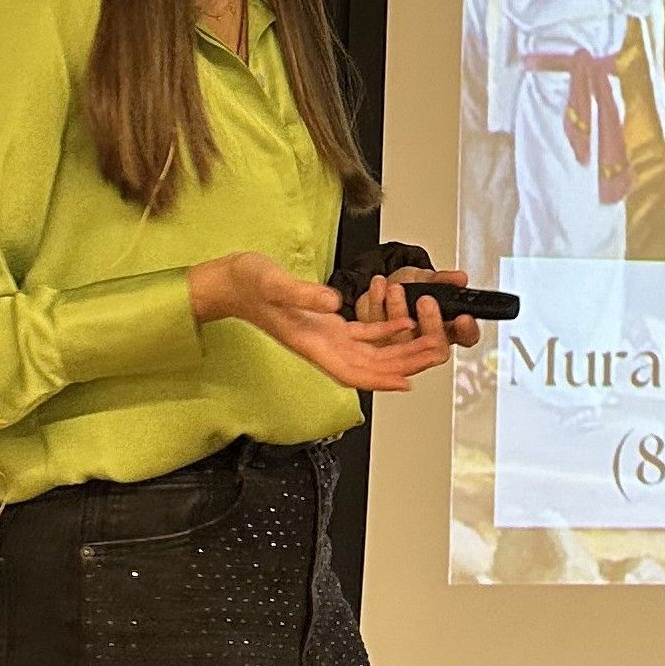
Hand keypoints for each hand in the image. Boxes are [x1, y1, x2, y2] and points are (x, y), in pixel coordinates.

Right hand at [191, 252, 451, 392]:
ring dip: (399, 351)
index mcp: (310, 343)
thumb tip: (333, 303)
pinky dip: (383, 330)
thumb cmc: (246, 283)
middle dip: (403, 364)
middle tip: (435, 356)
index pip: (351, 370)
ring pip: (370, 352)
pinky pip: (361, 333)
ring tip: (429, 344)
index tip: (406, 383)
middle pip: (369, 366)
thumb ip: (303, 295)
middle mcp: (321, 345)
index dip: (379, 379)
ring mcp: (323, 336)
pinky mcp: (324, 323)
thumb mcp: (274, 284)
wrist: (229, 282)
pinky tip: (403, 322)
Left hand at [358, 267, 481, 352]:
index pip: (466, 336)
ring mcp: (401, 347)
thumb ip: (443, 280)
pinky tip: (380, 285)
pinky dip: (377, 302)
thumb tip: (459, 278)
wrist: (382, 288)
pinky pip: (375, 328)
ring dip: (399, 311)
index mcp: (448, 330)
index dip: (467, 330)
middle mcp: (426, 343)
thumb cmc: (409, 289)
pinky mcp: (376, 342)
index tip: (463, 317)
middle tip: (426, 300)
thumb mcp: (428, 280)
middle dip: (431, 321)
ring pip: (403, 339)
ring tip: (396, 288)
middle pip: (435, 344)